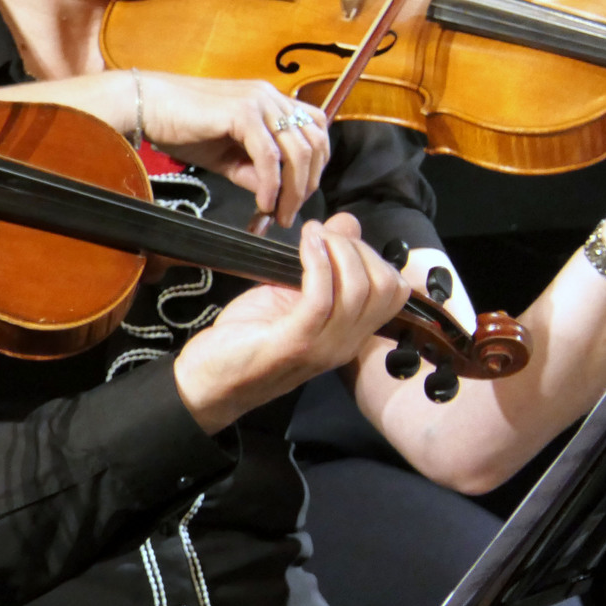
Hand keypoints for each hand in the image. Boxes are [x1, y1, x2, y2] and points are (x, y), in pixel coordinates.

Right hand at [137, 71, 329, 226]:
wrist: (148, 106)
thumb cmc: (182, 127)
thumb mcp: (227, 156)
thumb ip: (254, 170)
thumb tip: (275, 195)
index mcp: (271, 101)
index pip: (316, 131)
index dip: (316, 166)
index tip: (299, 195)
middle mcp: (271, 97)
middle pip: (314, 144)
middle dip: (308, 185)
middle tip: (290, 213)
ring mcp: (259, 102)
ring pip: (297, 152)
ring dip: (293, 190)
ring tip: (278, 213)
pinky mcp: (243, 113)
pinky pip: (269, 156)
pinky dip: (271, 184)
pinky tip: (263, 202)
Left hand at [173, 214, 410, 431]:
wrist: (211, 382)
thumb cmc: (247, 337)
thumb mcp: (290, 293)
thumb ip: (322, 264)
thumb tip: (347, 223)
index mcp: (350, 333)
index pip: (395, 292)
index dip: (372, 255)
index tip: (336, 236)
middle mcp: (346, 343)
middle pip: (385, 287)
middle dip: (358, 248)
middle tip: (323, 234)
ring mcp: (324, 346)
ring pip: (360, 289)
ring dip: (337, 250)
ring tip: (311, 235)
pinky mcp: (296, 342)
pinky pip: (322, 296)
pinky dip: (316, 262)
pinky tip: (303, 245)